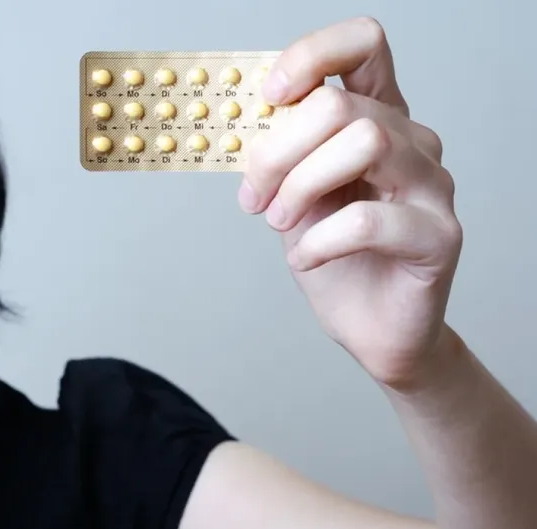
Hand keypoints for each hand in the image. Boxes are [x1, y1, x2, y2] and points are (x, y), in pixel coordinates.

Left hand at [241, 17, 462, 388]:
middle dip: (278, 151)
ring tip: (279, 223)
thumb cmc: (332, 254)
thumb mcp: (292, 193)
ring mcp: (432, 186)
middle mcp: (412, 142)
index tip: (270, 95)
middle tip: (254, 197)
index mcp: (376, 118)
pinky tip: (306, 260)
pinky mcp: (439, 236)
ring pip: (363, 144)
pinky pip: (368, 220)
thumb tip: (243, 121)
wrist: (368, 326)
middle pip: (339, 106)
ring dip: (300, 187)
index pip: (364, 47)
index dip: (312, 55)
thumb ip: (282, 153)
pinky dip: (319, 242)